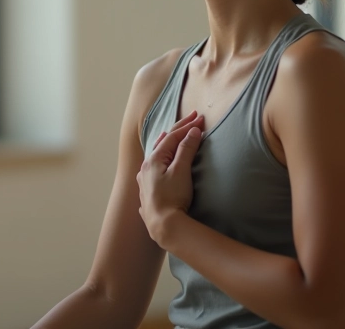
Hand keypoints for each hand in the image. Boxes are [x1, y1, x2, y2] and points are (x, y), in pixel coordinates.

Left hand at [137, 110, 204, 245]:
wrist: (163, 225)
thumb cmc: (172, 197)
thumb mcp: (181, 171)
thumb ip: (186, 150)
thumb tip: (193, 132)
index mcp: (153, 160)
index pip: (172, 136)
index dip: (187, 126)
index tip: (200, 118)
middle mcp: (145, 167)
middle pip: (163, 143)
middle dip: (179, 130)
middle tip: (192, 118)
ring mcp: (144, 180)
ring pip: (155, 155)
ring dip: (165, 143)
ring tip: (168, 134)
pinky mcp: (147, 192)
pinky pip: (152, 168)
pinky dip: (159, 158)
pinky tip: (157, 162)